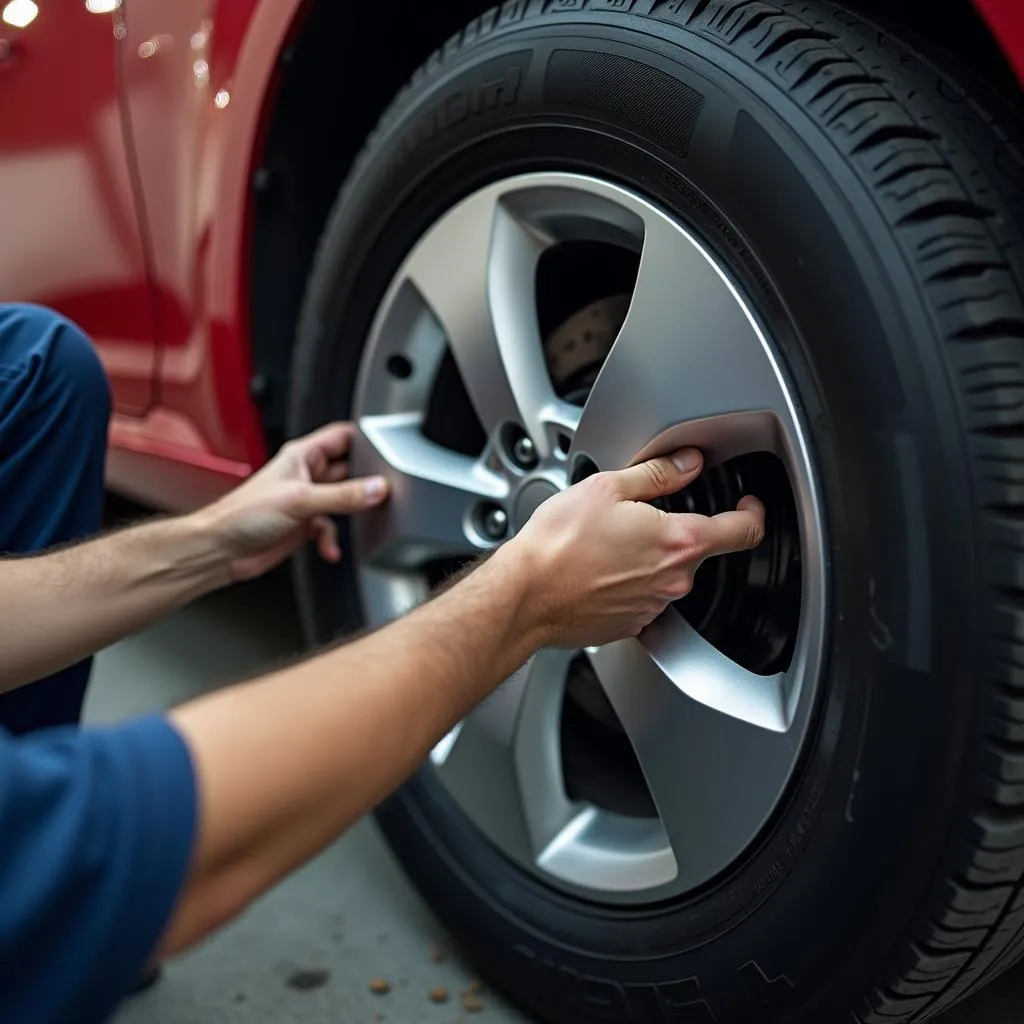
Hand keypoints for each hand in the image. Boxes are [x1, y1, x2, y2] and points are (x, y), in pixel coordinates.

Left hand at [197, 423, 389, 581]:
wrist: (221, 550)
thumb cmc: (242, 514)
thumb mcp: (301, 500)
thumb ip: (343, 495)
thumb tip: (376, 488)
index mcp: (302, 456)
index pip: (341, 436)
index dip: (364, 438)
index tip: (386, 448)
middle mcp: (305, 475)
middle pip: (347, 470)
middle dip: (363, 481)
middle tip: (381, 489)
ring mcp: (306, 500)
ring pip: (342, 500)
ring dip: (350, 513)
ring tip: (358, 519)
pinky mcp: (303, 525)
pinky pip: (330, 528)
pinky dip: (333, 539)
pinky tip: (329, 548)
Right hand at [510, 448, 764, 648]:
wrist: (525, 596)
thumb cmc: (558, 545)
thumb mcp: (607, 488)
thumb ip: (657, 474)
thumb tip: (686, 463)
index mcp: (678, 542)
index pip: (743, 531)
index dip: (753, 513)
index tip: (748, 505)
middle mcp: (673, 580)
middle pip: (698, 549)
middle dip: (676, 529)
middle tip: (640, 514)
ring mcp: (653, 606)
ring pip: (666, 573)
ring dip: (649, 556)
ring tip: (608, 543)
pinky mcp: (631, 624)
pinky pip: (643, 596)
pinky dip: (629, 580)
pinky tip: (599, 568)